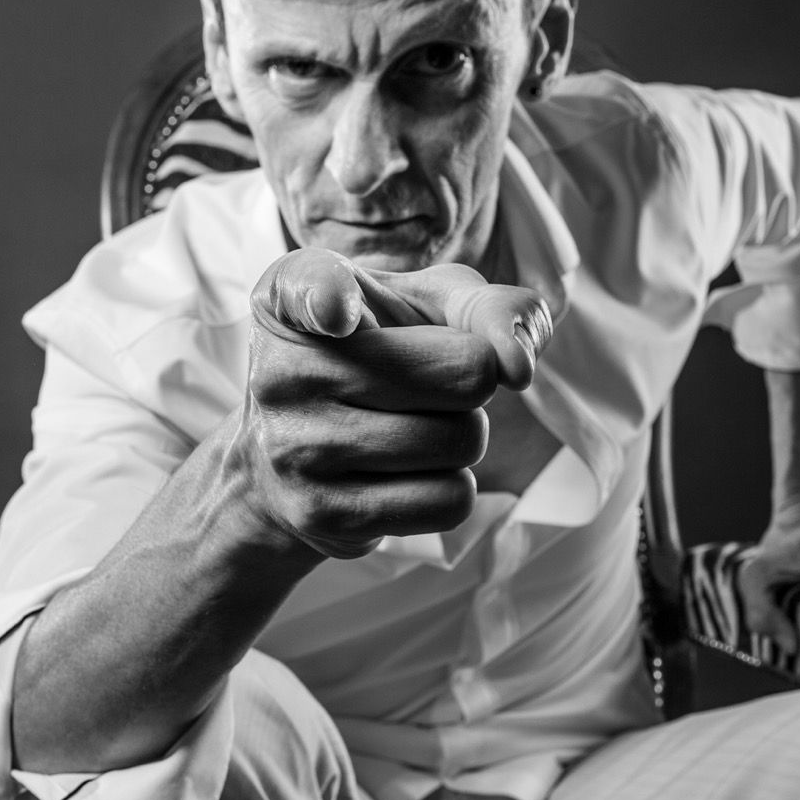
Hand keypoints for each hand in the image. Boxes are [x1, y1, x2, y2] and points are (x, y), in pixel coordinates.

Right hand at [234, 247, 552, 559]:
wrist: (288, 462)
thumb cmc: (376, 359)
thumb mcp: (425, 307)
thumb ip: (487, 309)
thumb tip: (518, 366)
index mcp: (290, 296)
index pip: (311, 287)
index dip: (330, 296)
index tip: (337, 311)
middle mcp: (281, 370)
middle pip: (465, 374)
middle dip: (472, 382)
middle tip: (424, 386)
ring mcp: (294, 447)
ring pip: (463, 441)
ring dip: (464, 436)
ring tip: (409, 429)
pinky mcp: (322, 513)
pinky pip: (450, 500)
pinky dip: (450, 488)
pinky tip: (402, 476)